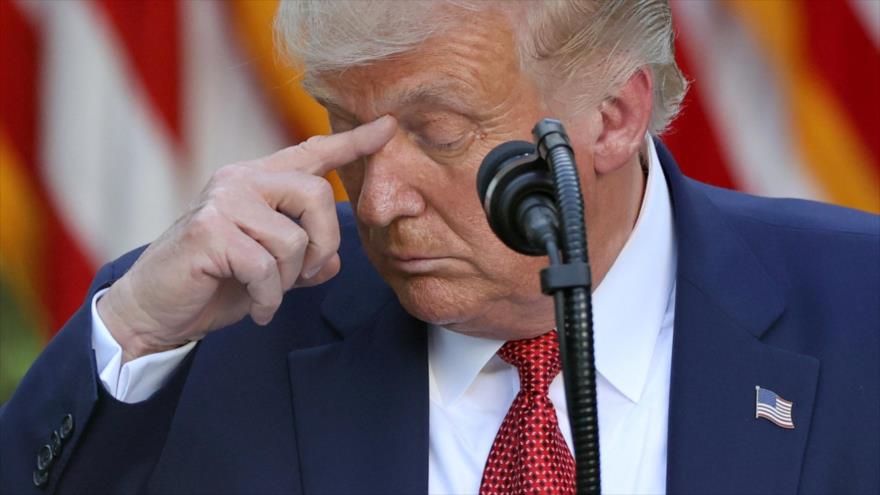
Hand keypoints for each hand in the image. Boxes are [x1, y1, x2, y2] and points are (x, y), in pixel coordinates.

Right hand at [97, 116, 396, 361]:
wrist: (153, 309)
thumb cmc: (212, 283)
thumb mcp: (268, 270)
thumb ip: (303, 259)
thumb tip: (334, 261)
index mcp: (256, 182)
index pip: (310, 154)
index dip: (351, 144)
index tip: (389, 127)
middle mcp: (240, 181)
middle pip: (317, 195)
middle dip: (324, 243)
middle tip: (305, 275)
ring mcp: (222, 203)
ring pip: (294, 240)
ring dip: (288, 281)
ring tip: (266, 294)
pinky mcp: (209, 231)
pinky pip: (266, 268)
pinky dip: (268, 298)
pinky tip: (256, 309)